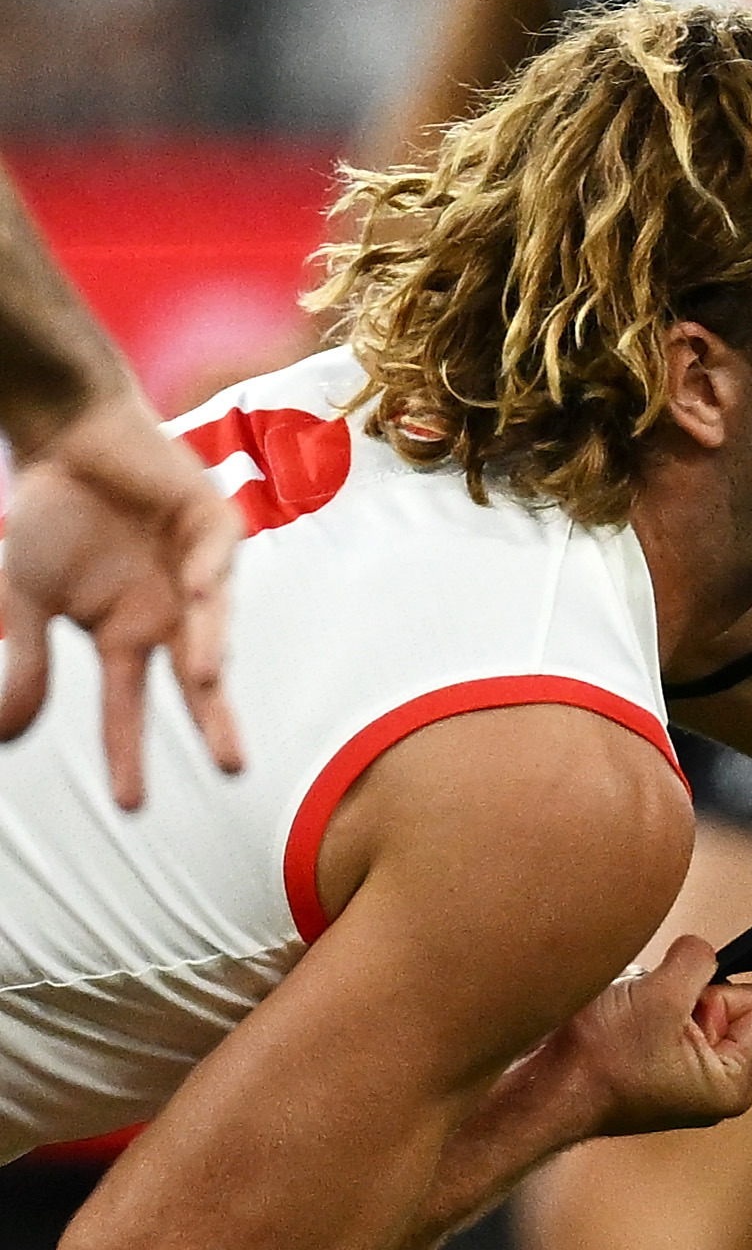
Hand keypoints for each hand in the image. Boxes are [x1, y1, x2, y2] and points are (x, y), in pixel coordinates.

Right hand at [1, 387, 243, 808]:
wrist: (69, 442)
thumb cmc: (51, 521)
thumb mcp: (27, 602)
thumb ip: (26, 663)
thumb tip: (10, 738)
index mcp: (127, 635)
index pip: (131, 706)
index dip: (130, 753)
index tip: (129, 807)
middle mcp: (170, 611)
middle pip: (197, 678)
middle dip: (213, 722)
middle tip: (232, 770)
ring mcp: (197, 567)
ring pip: (212, 618)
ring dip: (210, 645)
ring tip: (204, 679)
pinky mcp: (213, 521)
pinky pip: (215, 553)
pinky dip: (208, 572)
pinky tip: (198, 591)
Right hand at [543, 935, 751, 1134]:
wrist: (537, 1090)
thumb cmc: (597, 1063)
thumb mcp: (662, 994)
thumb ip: (698, 959)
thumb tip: (700, 949)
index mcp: (733, 1084)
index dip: (711, 993)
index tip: (671, 1014)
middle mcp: (712, 1087)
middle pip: (721, 999)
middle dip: (680, 995)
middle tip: (643, 1019)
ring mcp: (680, 1078)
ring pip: (686, 1001)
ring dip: (654, 998)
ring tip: (625, 1023)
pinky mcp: (651, 1067)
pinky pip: (660, 1014)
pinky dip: (637, 1009)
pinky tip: (614, 1027)